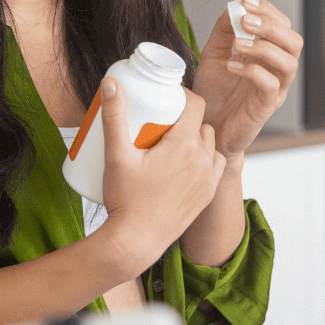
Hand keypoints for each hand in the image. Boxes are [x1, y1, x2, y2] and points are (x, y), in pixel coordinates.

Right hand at [98, 81, 226, 275]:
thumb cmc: (126, 200)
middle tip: (160, 122)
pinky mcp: (208, 194)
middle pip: (200, 123)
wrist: (136, 242)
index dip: (182, 95)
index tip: (166, 97)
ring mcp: (208, 178)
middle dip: (184, 118)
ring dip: (195, 138)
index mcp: (185, 145)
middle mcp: (203, 159)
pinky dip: (203, 159)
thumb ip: (114, 116)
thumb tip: (110, 83)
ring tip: (171, 143)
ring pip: (209, 144)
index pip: (195, 103)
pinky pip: (213, 165)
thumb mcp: (116, 154)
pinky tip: (185, 163)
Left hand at [191, 0, 302, 156]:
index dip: (267, 10)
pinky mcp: (265, 108)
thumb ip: (224, 31)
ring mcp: (275, 90)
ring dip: (263, 47)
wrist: (206, 127)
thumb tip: (233, 7)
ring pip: (288, 63)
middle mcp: (277, 71)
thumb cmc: (214, 93)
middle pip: (293, 41)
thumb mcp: (213, 55)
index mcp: (268, 55)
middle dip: (270, 25)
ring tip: (237, 44)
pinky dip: (252, 71)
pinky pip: (270, 85)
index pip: (281, 25)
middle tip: (245, 20)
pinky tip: (231, 65)